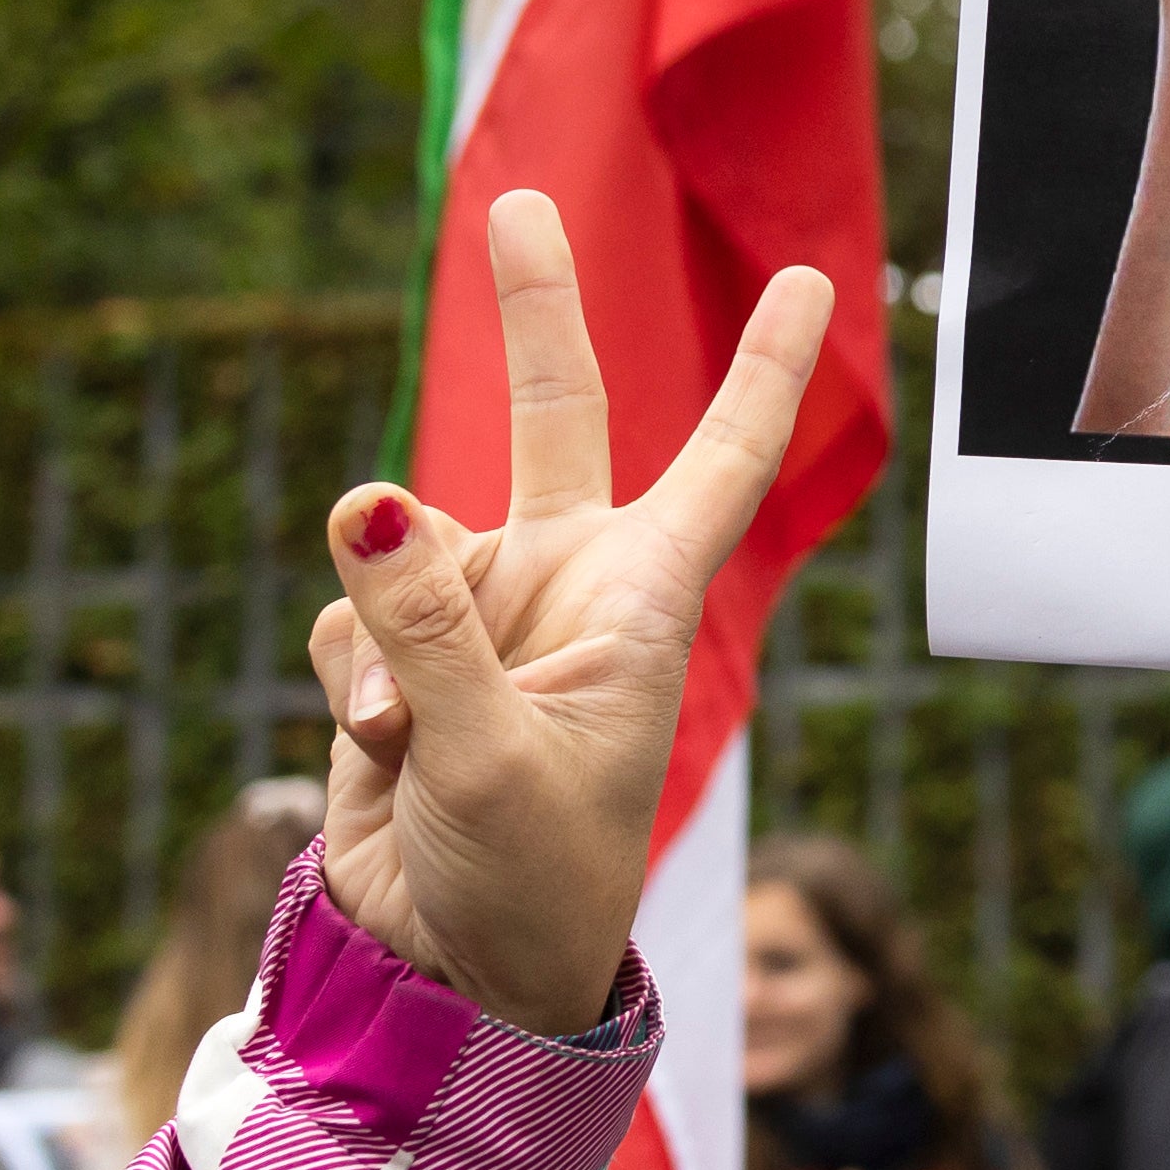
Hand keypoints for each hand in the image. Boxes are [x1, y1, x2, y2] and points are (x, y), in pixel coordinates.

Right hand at [309, 191, 828, 1031]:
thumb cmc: (528, 881)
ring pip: (405, 544)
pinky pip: (352, 612)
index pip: (722, 465)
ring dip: (390, 630)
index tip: (817, 279)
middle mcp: (569, 587)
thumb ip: (430, 630)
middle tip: (516, 201)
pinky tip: (386, 746)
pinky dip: (356, 673)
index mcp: (643, 604)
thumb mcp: (489, 758)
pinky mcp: (404, 652)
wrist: (452, 969)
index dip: (766, 371)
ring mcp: (482, 614)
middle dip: (535, 311)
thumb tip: (370, 499)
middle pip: (555, 418)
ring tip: (419, 734)